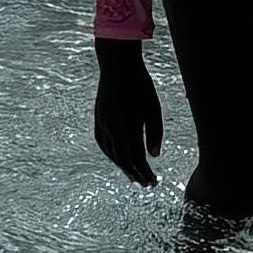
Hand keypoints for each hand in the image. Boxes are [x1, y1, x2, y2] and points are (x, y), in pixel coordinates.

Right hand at [92, 44, 162, 184]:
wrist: (118, 67)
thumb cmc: (140, 86)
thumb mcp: (153, 108)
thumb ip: (154, 133)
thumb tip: (154, 156)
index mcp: (128, 127)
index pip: (136, 158)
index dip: (145, 172)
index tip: (153, 182)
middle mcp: (112, 129)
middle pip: (123, 160)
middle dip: (135, 175)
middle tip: (145, 186)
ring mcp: (103, 124)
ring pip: (111, 154)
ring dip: (123, 167)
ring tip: (134, 177)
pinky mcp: (98, 119)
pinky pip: (103, 144)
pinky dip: (111, 155)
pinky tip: (118, 160)